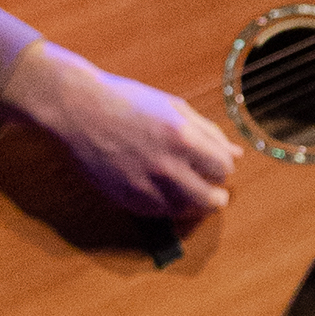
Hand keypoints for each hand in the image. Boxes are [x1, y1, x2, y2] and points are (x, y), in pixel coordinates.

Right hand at [1, 38, 235, 220]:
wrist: (78, 110)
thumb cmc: (126, 101)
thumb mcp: (173, 107)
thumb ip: (208, 132)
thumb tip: (236, 153)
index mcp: (183, 138)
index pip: (224, 168)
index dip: (222, 165)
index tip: (214, 161)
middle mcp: (167, 166)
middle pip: (211, 199)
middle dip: (215, 192)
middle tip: (210, 185)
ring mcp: (145, 186)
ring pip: (186, 210)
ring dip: (192, 201)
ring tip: (185, 186)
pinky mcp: (127, 199)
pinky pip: (159, 213)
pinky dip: (167, 204)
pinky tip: (162, 188)